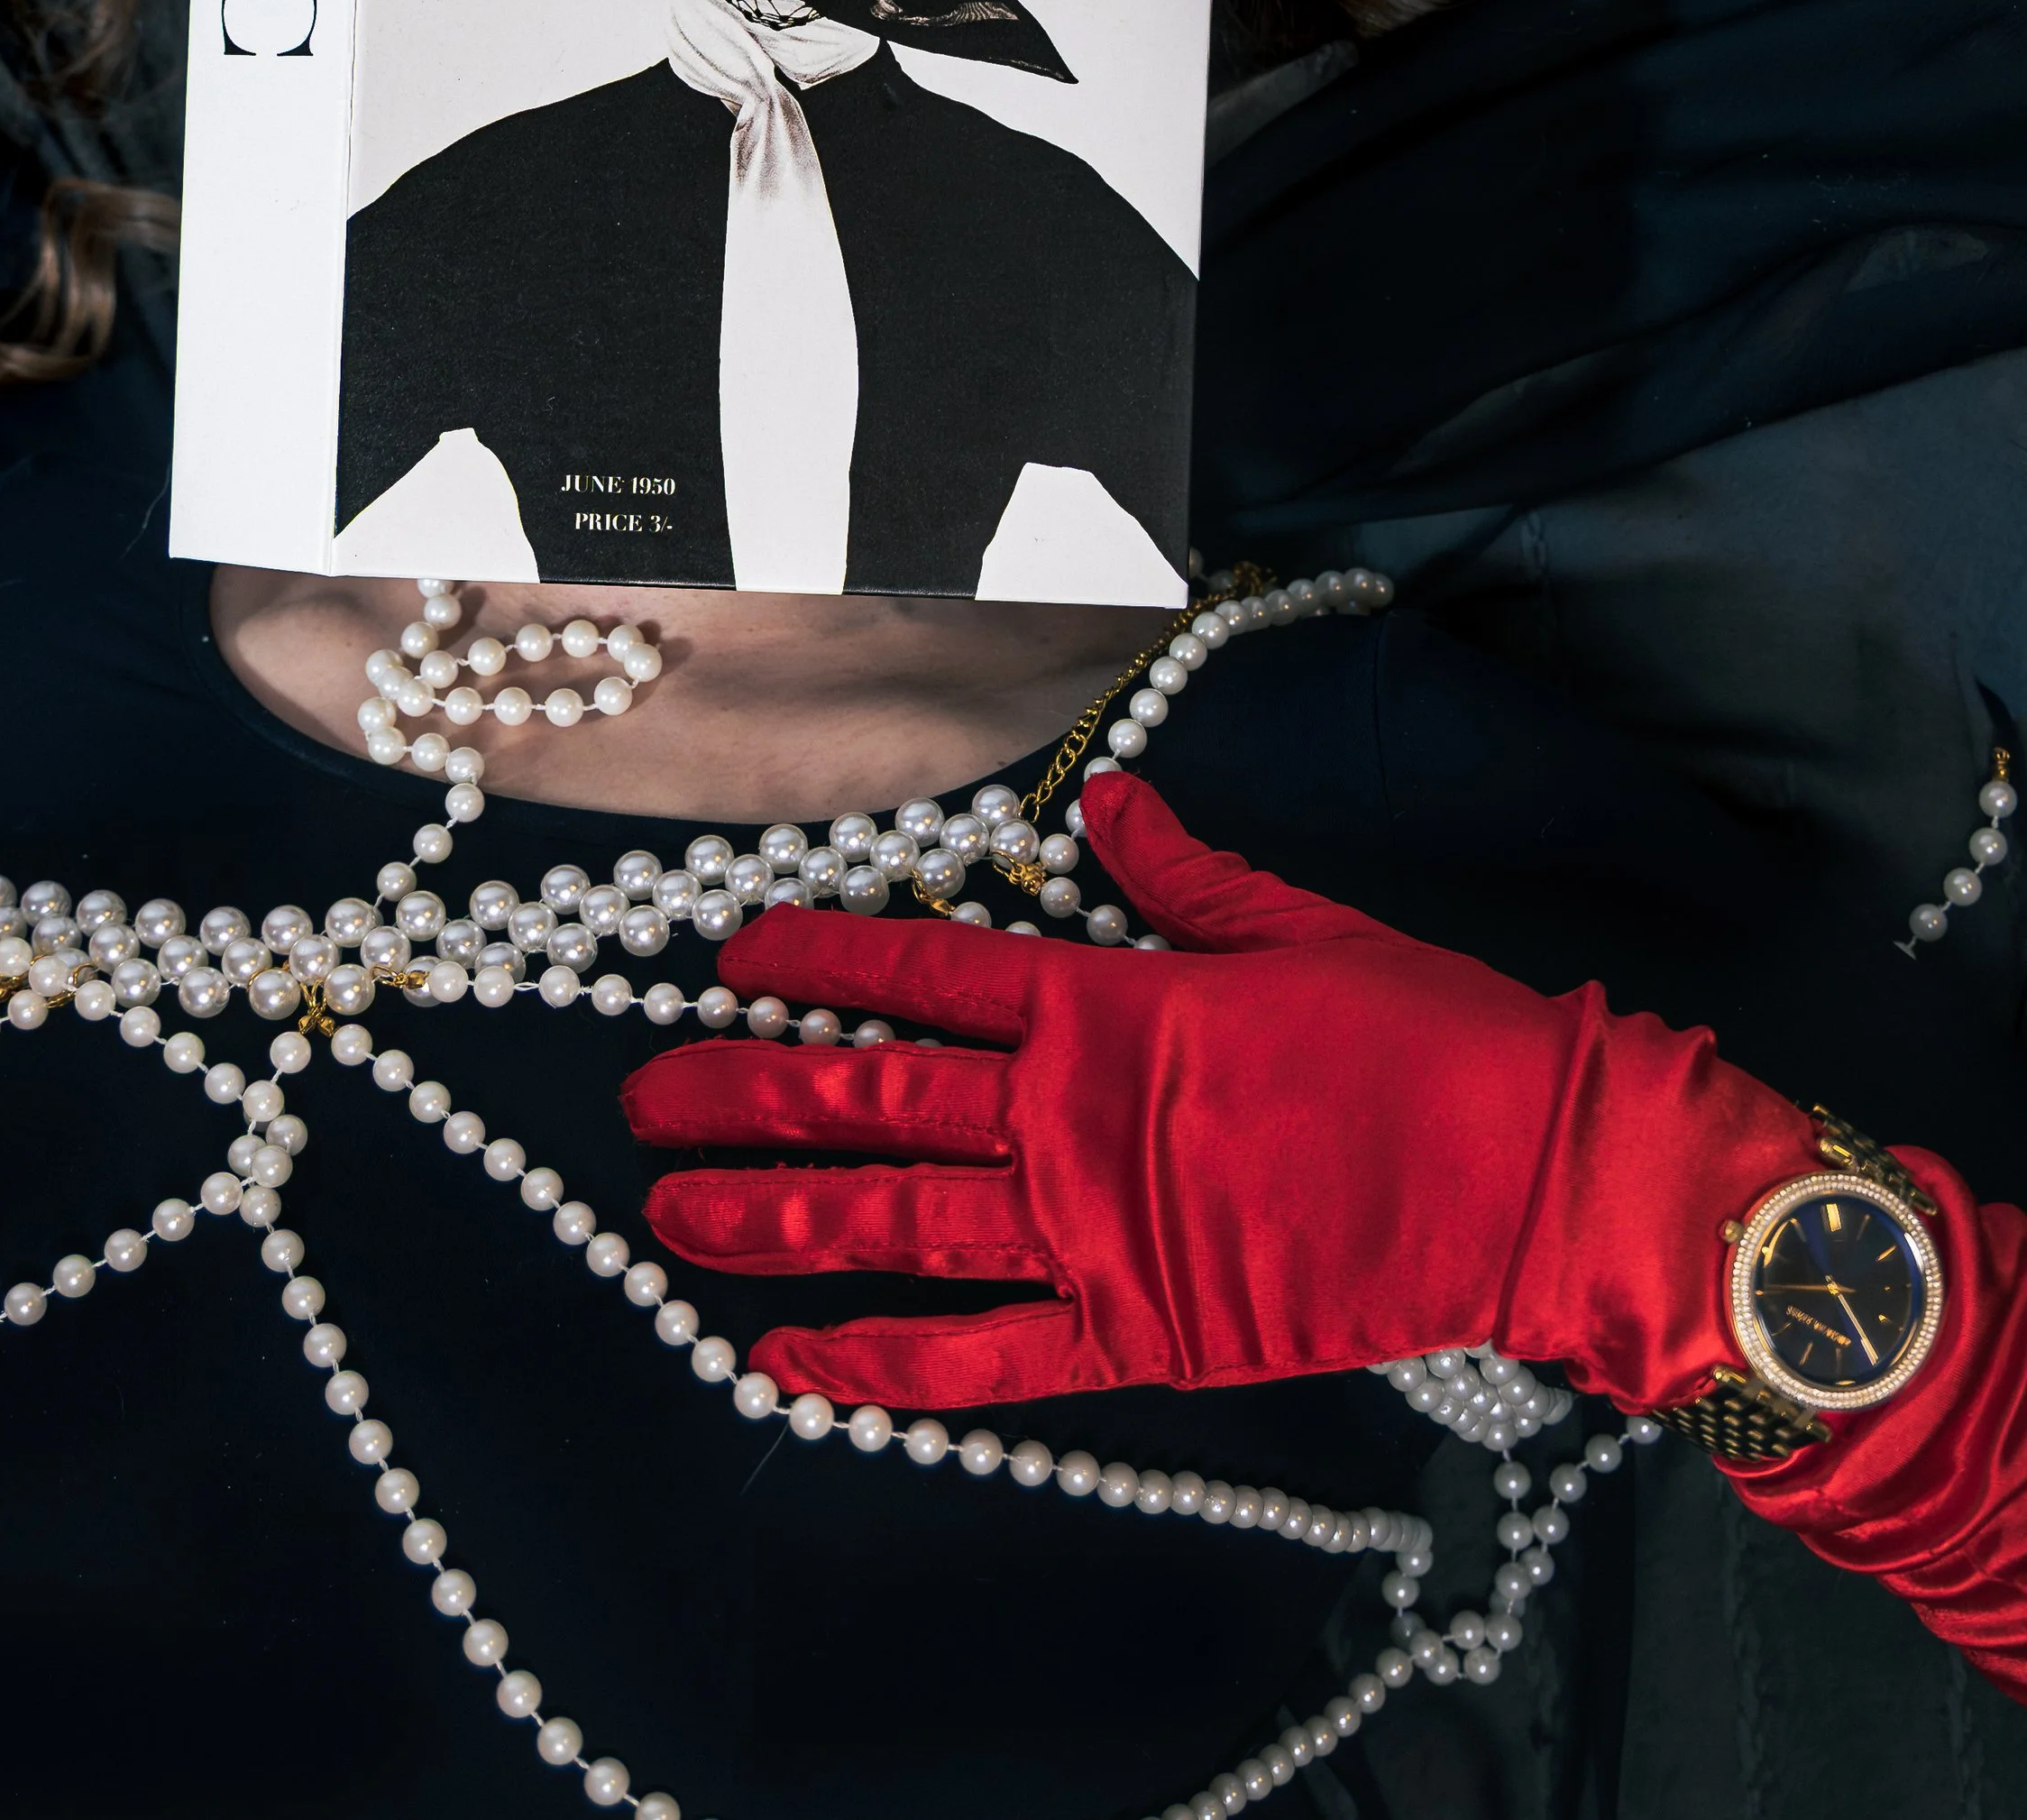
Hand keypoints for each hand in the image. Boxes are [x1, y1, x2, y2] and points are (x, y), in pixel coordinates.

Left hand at [624, 775, 1817, 1413]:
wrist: (1527, 1174)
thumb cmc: (1419, 1039)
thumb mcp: (1295, 922)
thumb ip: (1180, 872)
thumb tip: (1104, 805)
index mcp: (1103, 1001)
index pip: (916, 968)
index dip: (810, 956)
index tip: (727, 953)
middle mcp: (1065, 1116)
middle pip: (860, 1096)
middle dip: (739, 1092)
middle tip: (645, 1094)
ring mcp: (1088, 1233)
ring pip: (885, 1222)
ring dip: (765, 1216)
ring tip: (666, 1213)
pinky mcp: (1132, 1338)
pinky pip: (974, 1362)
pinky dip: (875, 1366)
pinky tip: (786, 1363)